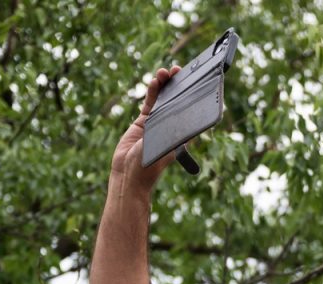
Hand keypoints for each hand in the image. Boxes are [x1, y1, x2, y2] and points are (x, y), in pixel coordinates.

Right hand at [109, 66, 181, 192]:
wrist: (128, 174)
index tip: (194, 79)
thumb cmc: (149, 165)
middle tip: (178, 70)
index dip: (192, 93)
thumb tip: (185, 118)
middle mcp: (172, 126)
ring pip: (162, 99)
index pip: (190, 109)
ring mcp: (157, 123)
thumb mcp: (164, 146)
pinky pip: (150, 103)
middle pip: (177, 100)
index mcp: (182, 133)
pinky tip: (154, 81)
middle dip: (178, 85)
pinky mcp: (144, 123)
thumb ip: (171, 131)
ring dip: (164, 85)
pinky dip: (152, 92)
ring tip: (164, 72)